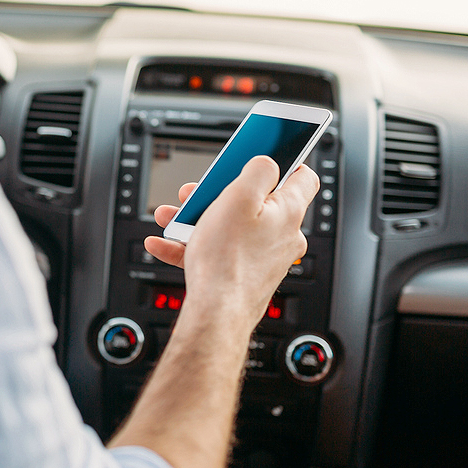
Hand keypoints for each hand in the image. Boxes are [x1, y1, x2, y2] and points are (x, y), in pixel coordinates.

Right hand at [145, 157, 319, 328]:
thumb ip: (258, 170)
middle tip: (199, 192)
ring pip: (231, 227)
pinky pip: (217, 252)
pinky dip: (191, 245)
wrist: (216, 312)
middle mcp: (282, 236)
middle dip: (219, 193)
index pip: (302, 176)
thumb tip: (268, 162)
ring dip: (199, 218)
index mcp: (288, 211)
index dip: (284, 160)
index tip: (262, 156)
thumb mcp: (239, 197)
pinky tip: (165, 243)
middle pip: (255, 202)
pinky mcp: (243, 275)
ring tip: (174, 218)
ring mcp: (263, 257)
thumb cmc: (228, 259)